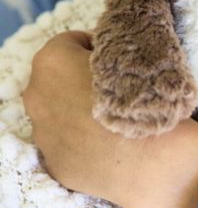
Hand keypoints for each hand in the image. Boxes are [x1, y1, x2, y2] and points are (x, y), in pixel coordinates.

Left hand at [22, 31, 197, 207]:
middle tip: (115, 90)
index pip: (71, 42)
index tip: (116, 61)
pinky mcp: (55, 164)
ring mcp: (42, 134)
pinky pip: (68, 145)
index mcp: (51, 61)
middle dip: (80, 81)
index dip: (96, 49)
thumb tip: (119, 49)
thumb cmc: (144, 99)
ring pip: (59, 114)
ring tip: (114, 120)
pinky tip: (109, 145)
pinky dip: (83, 143)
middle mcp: (36, 95)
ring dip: (79, 113)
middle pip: (58, 80)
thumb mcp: (137, 54)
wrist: (151, 159)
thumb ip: (117, 46)